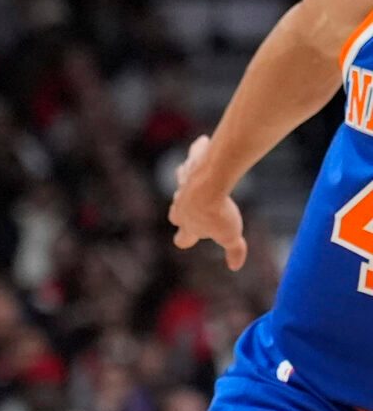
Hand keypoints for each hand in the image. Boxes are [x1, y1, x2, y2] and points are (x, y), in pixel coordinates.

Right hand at [168, 135, 247, 269]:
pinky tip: (203, 143)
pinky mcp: (190, 167)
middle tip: (195, 210)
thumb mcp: (230, 235)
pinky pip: (192, 158)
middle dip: (181, 212)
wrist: (208, 184)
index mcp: (188, 225)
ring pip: (181, 184)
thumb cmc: (217, 212)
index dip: (186, 239)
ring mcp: (183, 187)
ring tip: (197, 178)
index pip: (182, 239)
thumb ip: (234, 250)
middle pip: (175, 212)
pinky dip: (197, 152)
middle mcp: (181, 206)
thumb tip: (235, 267)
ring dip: (187, 182)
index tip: (190, 238)